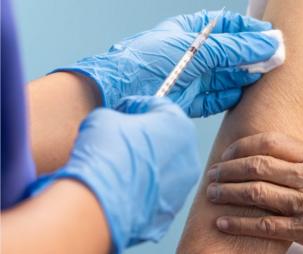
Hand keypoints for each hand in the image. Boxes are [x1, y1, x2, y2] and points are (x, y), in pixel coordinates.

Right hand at [28, 96, 199, 252]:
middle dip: (144, 136)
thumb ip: (116, 116)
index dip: (135, 106)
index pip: (159, 106)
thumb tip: (116, 124)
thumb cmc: (106, 154)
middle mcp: (190, 155)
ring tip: (120, 167)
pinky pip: (158, 192)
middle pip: (167, 138)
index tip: (119, 112)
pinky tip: (123, 188)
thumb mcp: (103, 118)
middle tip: (119, 140)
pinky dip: (144, 188)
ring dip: (146, 163)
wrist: (100, 204)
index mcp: (179, 124)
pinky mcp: (173, 209)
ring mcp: (185, 185)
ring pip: (165, 167)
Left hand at [54, 10, 280, 116]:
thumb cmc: (148, 61)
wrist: (118, 94)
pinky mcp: (189, 101)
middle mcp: (192, 54)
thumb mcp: (195, 48)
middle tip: (275, 59)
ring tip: (262, 77)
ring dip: (244, 77)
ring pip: (225, 76)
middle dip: (251, 55)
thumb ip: (233, 48)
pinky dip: (229, 97)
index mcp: (189, 32)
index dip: (249, 29)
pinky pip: (216, 98)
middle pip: (230, 52)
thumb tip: (268, 43)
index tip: (270, 36)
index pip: (227, 26)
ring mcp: (191, 78)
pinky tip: (241, 94)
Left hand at [205, 132, 302, 253]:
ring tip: (212, 193)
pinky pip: (264, 225)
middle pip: (259, 166)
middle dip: (229, 169)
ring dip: (228, 193)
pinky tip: (223, 222)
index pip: (271, 142)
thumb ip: (299, 154)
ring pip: (257, 194)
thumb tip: (261, 147)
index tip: (227, 153)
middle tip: (213, 173)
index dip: (243, 145)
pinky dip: (239, 223)